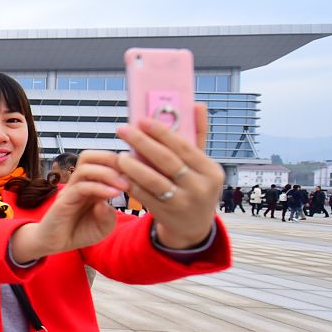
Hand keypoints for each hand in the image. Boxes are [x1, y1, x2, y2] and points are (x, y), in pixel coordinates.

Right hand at [11, 155, 124, 262]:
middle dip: (111, 158)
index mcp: (91, 184)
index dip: (121, 162)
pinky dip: (99, 188)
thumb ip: (109, 214)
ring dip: (107, 172)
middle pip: (90, 156)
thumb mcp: (104, 226)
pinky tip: (114, 194)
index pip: (102, 162)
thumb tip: (108, 199)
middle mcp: (79, 183)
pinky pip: (81, 187)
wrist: (56, 245)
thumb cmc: (80, 232)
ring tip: (125, 184)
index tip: (141, 170)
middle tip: (131, 170)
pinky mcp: (63, 201)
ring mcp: (70, 190)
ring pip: (85, 167)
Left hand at [115, 103, 224, 247]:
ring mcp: (182, 202)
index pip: (184, 146)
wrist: (194, 226)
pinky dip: (131, 182)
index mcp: (211, 171)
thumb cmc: (196, 186)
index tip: (142, 120)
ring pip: (153, 180)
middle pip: (167, 160)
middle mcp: (199, 187)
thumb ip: (198, 135)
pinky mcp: (165, 213)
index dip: (162, 132)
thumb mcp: (202, 164)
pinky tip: (121, 172)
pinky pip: (144, 195)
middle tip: (124, 129)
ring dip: (133, 165)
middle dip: (142, 143)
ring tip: (120, 154)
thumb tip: (196, 105)